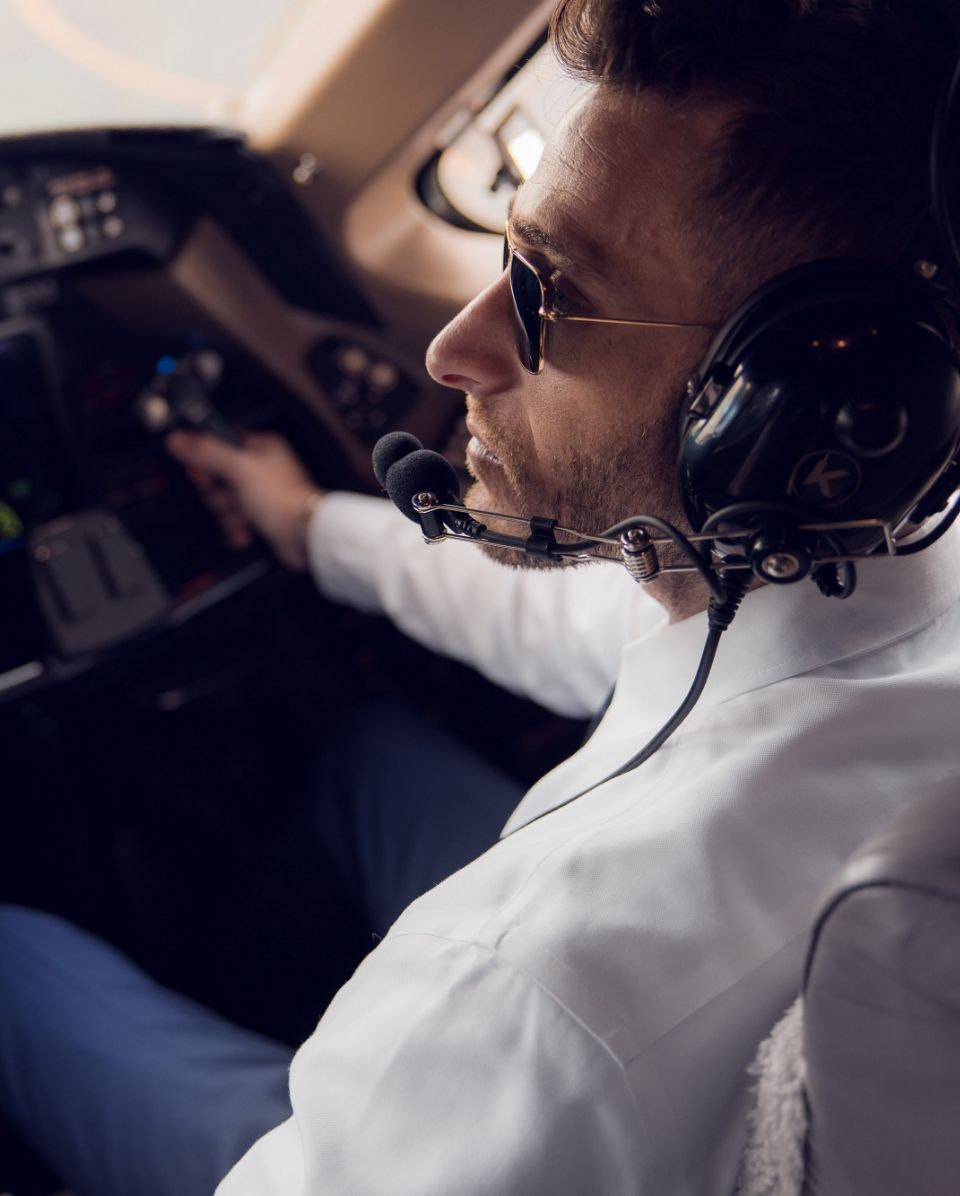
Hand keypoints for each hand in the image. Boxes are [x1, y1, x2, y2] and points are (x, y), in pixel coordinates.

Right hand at [166, 429, 324, 570]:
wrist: (302, 535)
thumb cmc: (282, 499)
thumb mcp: (238, 468)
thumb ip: (206, 452)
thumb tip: (179, 439)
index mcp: (260, 447)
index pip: (219, 446)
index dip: (207, 463)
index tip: (206, 475)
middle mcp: (261, 468)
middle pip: (218, 478)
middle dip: (220, 496)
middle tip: (232, 498)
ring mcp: (260, 494)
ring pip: (224, 502)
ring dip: (228, 514)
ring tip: (242, 517)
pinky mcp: (260, 516)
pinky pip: (234, 520)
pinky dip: (236, 528)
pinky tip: (245, 531)